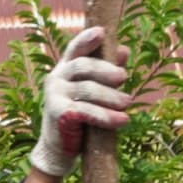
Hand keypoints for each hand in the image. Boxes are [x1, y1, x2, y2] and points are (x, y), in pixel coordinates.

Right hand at [28, 26, 131, 178]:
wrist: (60, 149)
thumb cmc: (79, 115)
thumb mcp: (92, 91)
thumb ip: (106, 71)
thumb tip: (124, 50)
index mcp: (64, 68)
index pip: (75, 48)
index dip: (87, 39)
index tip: (101, 33)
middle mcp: (56, 78)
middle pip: (84, 66)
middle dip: (106, 70)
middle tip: (123, 76)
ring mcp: (54, 95)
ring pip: (88, 89)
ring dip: (111, 96)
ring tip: (128, 102)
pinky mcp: (58, 113)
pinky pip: (86, 111)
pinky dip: (106, 116)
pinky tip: (123, 120)